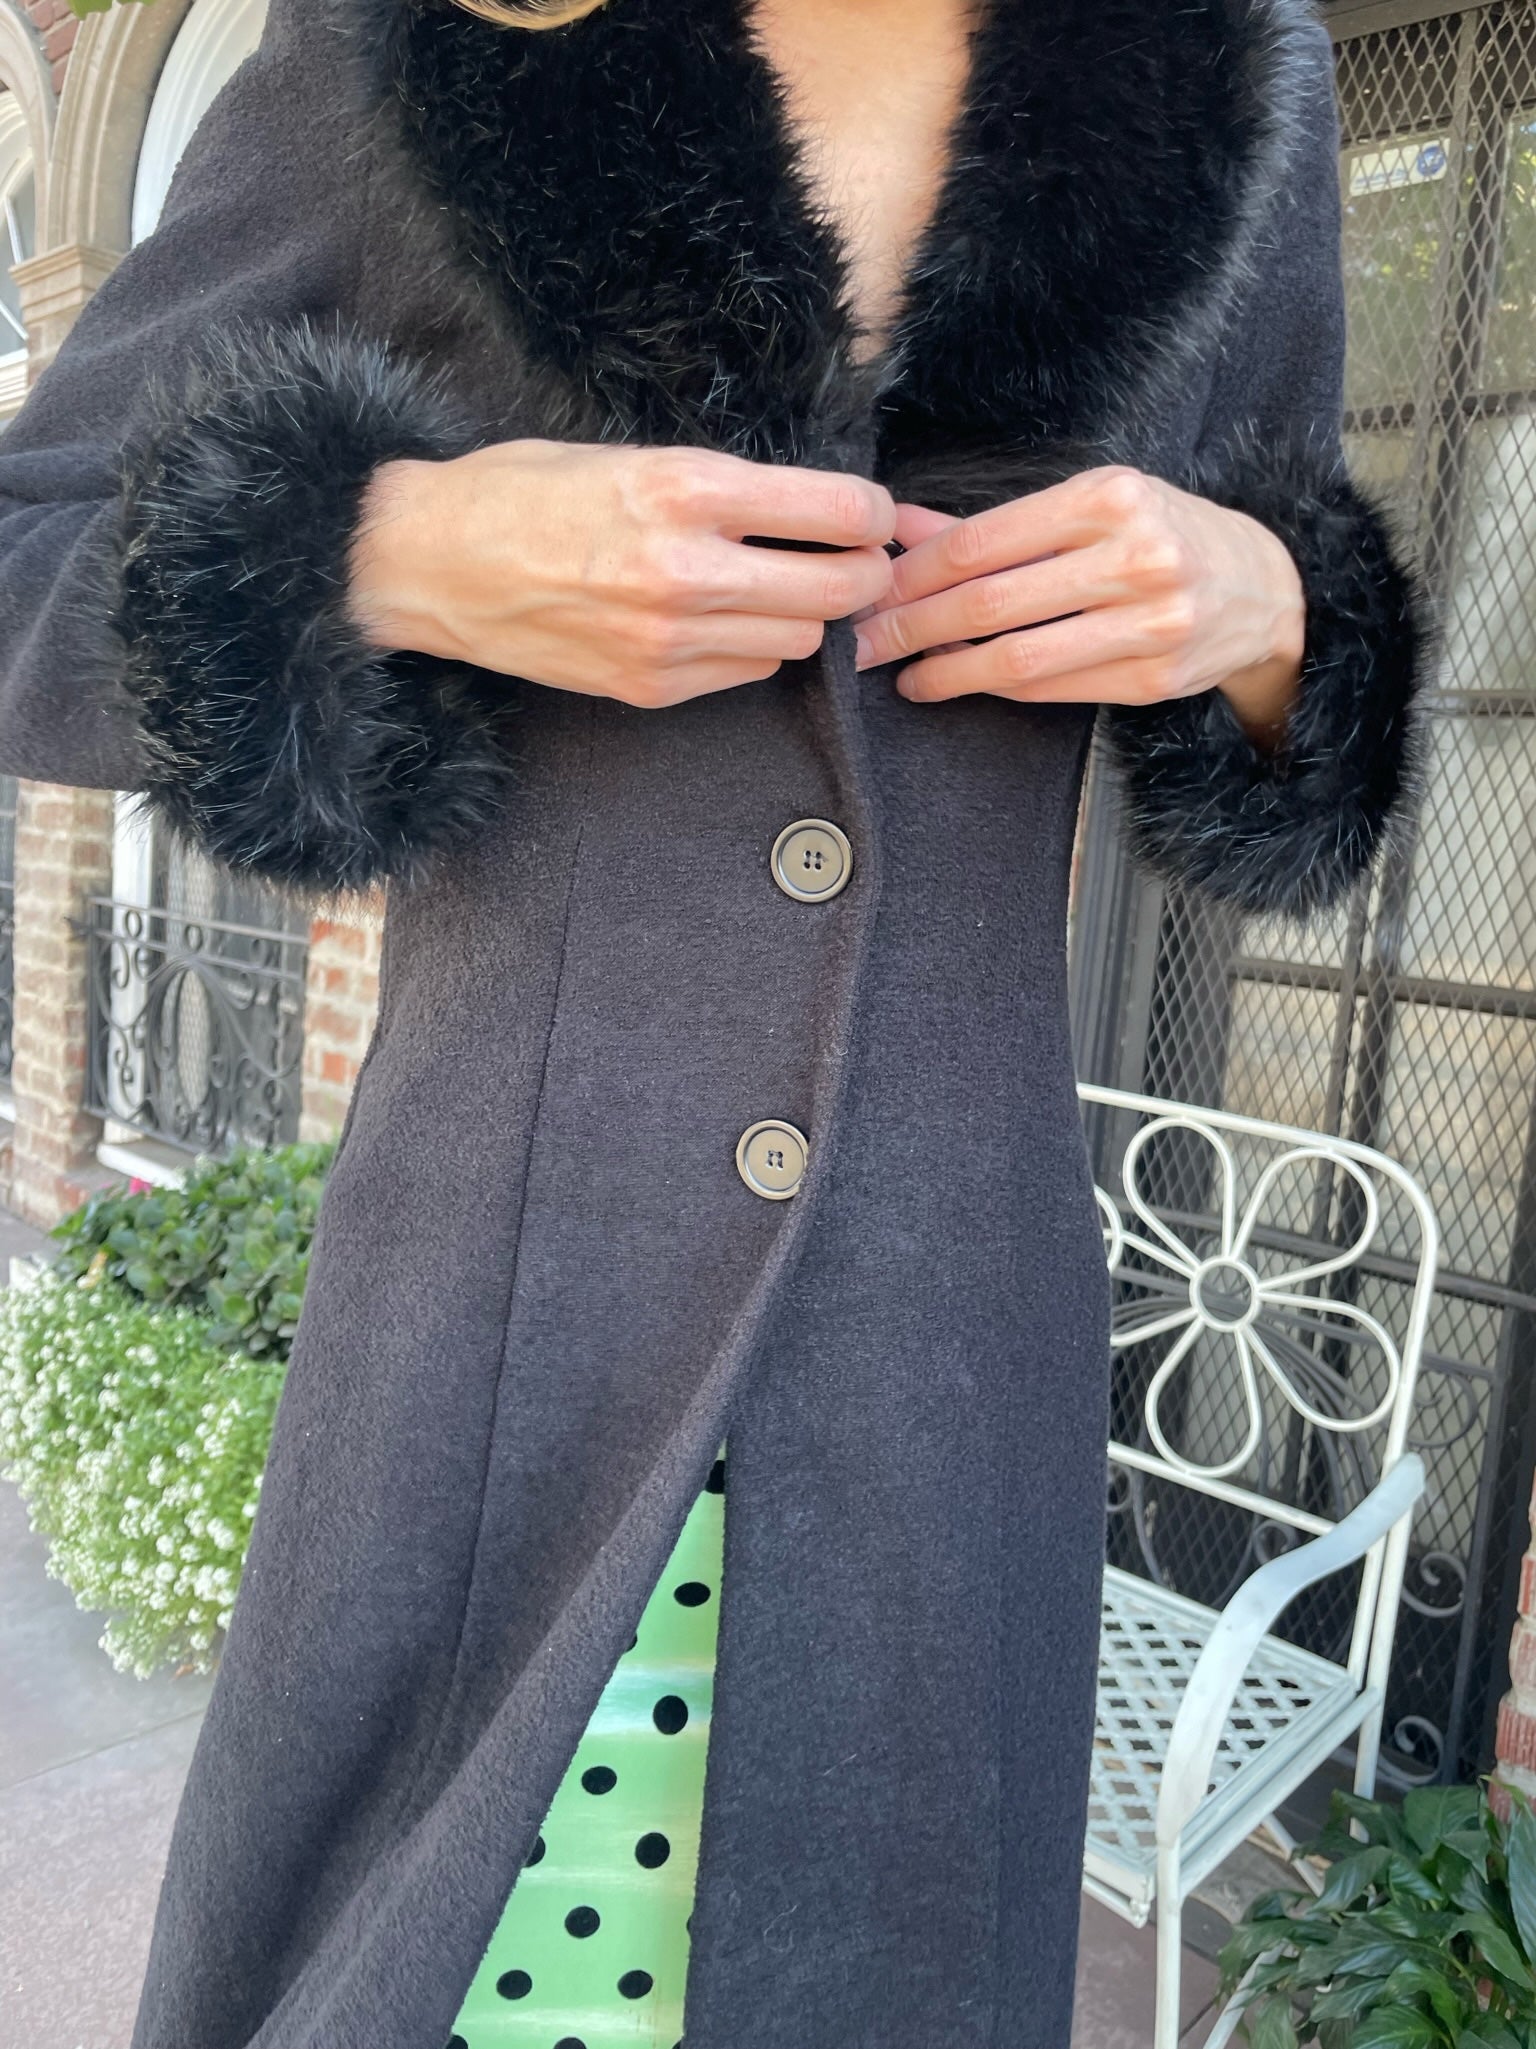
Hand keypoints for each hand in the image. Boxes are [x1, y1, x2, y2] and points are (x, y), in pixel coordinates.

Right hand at [348, 439, 896, 707]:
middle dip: (863, 574)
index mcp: (686, 490)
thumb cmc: (523, 493)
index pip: (837, 513)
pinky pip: (748, 673)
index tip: (873, 516)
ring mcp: (670, 639)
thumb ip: (725, 488)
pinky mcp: (651, 687)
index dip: (874, 516)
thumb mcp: (630, 456)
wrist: (429, 565)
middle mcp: (687, 570)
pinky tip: (725, 620)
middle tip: (857, 561)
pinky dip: (754, 647)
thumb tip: (816, 510)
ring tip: (777, 587)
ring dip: (805, 614)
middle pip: (838, 589)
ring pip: (800, 639)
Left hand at [853, 466, 1305, 745]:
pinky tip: (962, 683)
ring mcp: (1150, 623)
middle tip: (867, 644)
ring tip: (905, 674)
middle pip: (989, 604)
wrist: (1264, 588)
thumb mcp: (1091, 504)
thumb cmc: (1164, 533)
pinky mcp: (1155, 679)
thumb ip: (997, 524)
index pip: (982, 542)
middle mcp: (1136, 557)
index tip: (873, 592)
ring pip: (1016, 659)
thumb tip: (900, 526)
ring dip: (945, 673)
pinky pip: (1051, 689)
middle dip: (913, 628)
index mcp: (1111, 497)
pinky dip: (996, 689)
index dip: (914, 574)